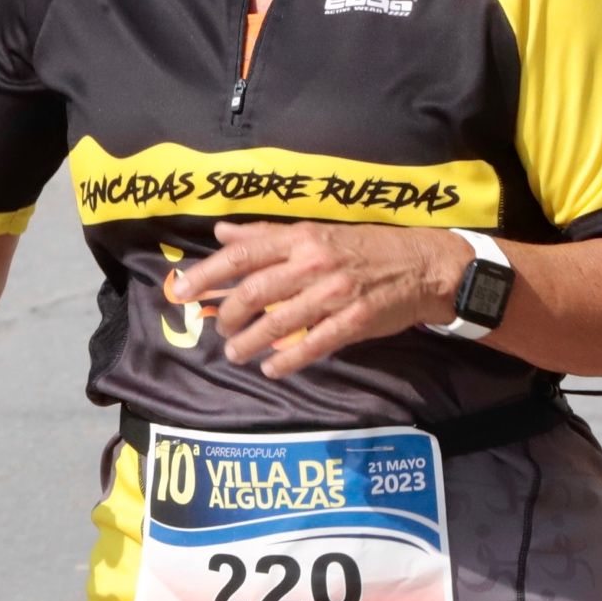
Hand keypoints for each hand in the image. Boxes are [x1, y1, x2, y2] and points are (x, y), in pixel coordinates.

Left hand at [174, 221, 466, 378]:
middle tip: (217, 329)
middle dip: (227, 314)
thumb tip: (222, 233)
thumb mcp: (314, 231)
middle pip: (254, 291)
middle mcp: (313, 262)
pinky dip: (286, 360)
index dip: (207, 273)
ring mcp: (334, 293)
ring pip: (278, 322)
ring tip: (235, 353)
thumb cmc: (364, 247)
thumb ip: (266, 235)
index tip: (180, 290)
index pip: (242, 255)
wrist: (422, 265)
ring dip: (249, 342)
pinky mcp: (353, 321)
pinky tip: (271, 368)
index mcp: (301, 237)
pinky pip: (312, 344)